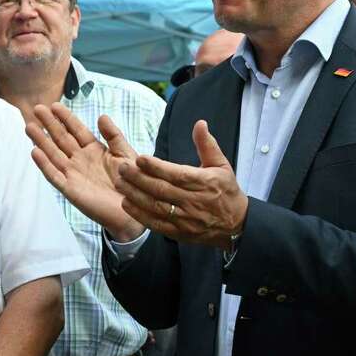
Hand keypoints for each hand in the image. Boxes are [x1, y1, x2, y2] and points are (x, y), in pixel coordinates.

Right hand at [26, 103, 144, 240]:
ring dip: (41, 141)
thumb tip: (101, 116)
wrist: (134, 209)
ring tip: (29, 127)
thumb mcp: (125, 154)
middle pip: (61, 139)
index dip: (65, 118)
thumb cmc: (132, 182)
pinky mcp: (70, 190)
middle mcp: (80, 160)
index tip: (55, 105)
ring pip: (53, 154)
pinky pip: (54, 175)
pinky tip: (35, 152)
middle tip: (37, 108)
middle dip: (49, 124)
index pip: (76, 130)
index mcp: (93, 149)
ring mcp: (73, 174)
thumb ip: (114, 135)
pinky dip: (44, 164)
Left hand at [116, 120, 247, 248]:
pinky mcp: (179, 232)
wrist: (236, 225)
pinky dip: (140, 214)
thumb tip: (200, 123)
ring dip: (135, 195)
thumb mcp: (221, 165)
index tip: (140, 158)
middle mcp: (193, 201)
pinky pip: (156, 223)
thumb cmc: (226, 190)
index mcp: (204, 183)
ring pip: (156, 206)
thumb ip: (207, 144)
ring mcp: (185, 219)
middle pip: (162, 190)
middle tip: (121, 168)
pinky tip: (126, 203)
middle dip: (139, 178)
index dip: (157, 167)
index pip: (176, 174)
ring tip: (119, 183)